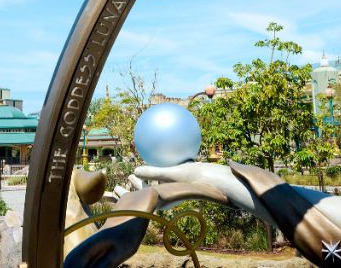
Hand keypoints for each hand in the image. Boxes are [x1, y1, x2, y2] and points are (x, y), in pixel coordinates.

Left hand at [135, 162, 273, 223]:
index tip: (122, 184)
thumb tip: (134, 171)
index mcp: (164, 197)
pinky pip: (173, 167)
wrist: (218, 179)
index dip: (131, 194)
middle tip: (130, 175)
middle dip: (140, 184)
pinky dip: (168, 158)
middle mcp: (170, 192)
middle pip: (151, 188)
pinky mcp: (187, 176)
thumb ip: (154, 173)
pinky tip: (166, 144)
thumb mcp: (173, 174)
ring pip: (162, 178)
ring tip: (148, 159)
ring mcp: (179, 184)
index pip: (144, 196)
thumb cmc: (195, 178)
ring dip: (154, 172)